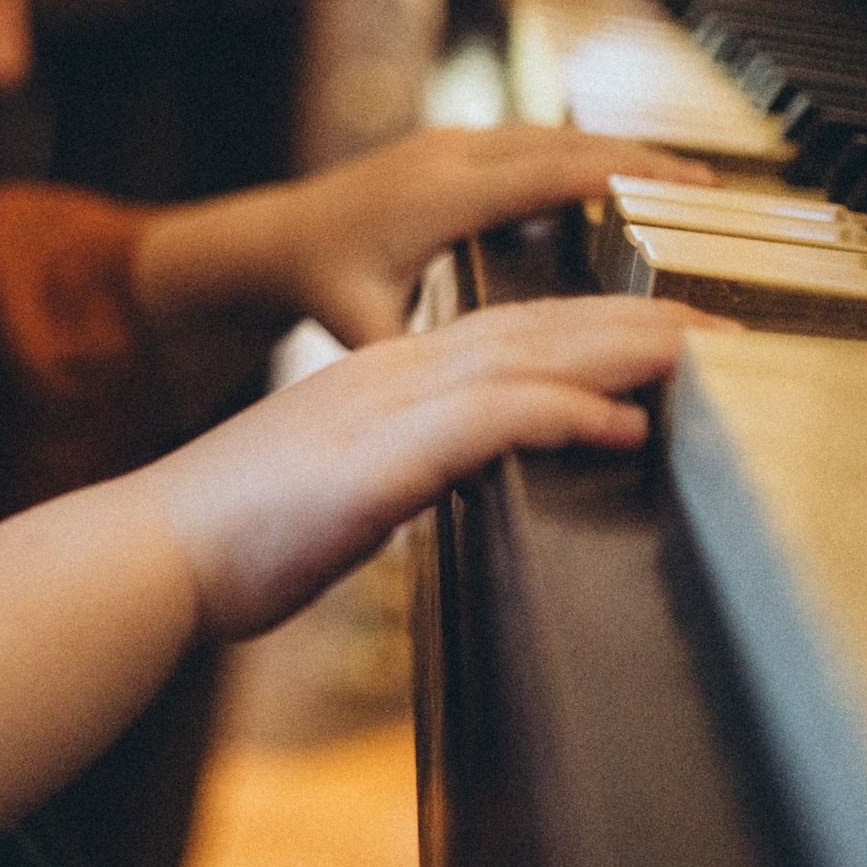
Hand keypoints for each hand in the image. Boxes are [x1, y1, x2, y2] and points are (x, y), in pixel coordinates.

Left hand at [133, 125, 716, 349]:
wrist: (272, 239)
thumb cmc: (319, 286)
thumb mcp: (367, 331)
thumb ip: (421, 366)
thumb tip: (470, 416)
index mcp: (444, 194)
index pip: (556, 173)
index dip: (629, 179)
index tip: (692, 192)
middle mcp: (451, 154)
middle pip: (569, 142)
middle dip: (645, 161)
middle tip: (716, 190)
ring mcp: (448, 142)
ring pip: (552, 133)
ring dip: (615, 153)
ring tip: (683, 181)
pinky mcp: (446, 146)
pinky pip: (530, 139)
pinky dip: (579, 153)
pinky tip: (614, 178)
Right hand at [145, 295, 725, 638]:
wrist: (150, 549)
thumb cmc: (226, 537)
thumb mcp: (328, 491)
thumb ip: (392, 474)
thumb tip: (438, 488)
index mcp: (374, 379)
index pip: (504, 332)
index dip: (587, 325)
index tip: (656, 328)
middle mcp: (386, 375)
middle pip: (530, 326)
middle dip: (629, 317)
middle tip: (716, 319)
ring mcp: (380, 408)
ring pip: (524, 354)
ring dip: (620, 346)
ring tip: (698, 347)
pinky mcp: (377, 458)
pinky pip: (489, 421)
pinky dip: (562, 413)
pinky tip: (616, 420)